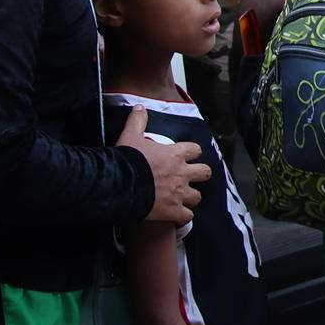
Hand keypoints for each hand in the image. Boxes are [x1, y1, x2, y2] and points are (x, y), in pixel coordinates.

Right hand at [118, 107, 210, 225]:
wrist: (120, 185)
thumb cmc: (127, 160)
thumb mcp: (130, 135)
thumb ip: (137, 121)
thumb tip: (140, 107)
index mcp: (176, 154)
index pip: (196, 150)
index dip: (193, 153)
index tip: (187, 155)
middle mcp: (182, 174)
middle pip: (205, 173)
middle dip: (200, 175)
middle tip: (190, 177)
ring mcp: (179, 194)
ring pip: (197, 196)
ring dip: (191, 197)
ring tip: (182, 198)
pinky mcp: (173, 211)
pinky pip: (187, 217)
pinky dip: (182, 217)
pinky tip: (176, 216)